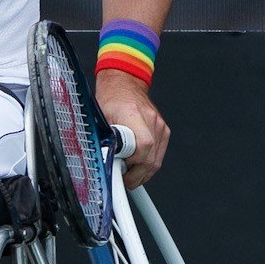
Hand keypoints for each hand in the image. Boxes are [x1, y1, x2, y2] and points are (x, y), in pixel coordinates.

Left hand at [95, 70, 167, 188]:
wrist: (125, 84)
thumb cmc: (111, 99)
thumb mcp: (100, 117)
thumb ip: (104, 137)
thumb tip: (103, 158)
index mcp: (134, 114)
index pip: (143, 145)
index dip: (133, 162)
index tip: (121, 169)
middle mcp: (152, 120)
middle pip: (151, 159)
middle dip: (135, 175)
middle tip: (121, 179)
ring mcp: (160, 126)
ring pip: (156, 161)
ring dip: (141, 173)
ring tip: (126, 173)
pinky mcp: (164, 131)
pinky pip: (158, 155)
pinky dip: (147, 165)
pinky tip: (135, 166)